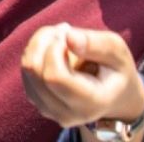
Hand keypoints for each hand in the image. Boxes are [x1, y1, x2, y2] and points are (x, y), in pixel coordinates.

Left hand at [20, 24, 143, 129]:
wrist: (115, 97)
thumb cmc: (117, 71)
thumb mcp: (118, 53)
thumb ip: (97, 44)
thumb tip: (67, 37)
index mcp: (90, 104)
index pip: (54, 77)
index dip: (55, 49)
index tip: (69, 35)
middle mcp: (66, 113)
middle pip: (35, 70)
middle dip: (45, 41)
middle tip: (65, 30)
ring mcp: (49, 110)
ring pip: (27, 68)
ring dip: (39, 44)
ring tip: (62, 39)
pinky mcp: (37, 101)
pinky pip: (25, 71)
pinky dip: (35, 53)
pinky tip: (55, 49)